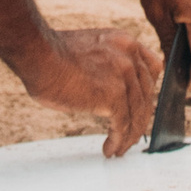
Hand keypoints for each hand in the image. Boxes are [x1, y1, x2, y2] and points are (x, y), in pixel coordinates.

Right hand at [20, 22, 160, 156]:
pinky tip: (110, 149)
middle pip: (147, 94)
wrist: (40, 55)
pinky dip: (118, 140)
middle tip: (130, 134)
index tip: (142, 106)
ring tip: (120, 148)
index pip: (151, 68)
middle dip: (140, 117)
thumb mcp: (89, 50)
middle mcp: (130, 56)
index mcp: (124, 42)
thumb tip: (103, 90)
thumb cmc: (51, 54)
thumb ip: (105, 65)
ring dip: (130, 135)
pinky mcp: (115, 96)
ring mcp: (124, 75)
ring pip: (137, 113)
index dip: (147, 90)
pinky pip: (123, 125)